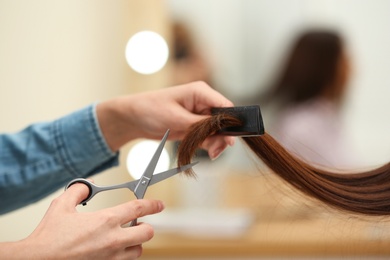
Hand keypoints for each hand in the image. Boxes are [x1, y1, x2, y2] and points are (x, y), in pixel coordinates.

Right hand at [0, 183, 163, 259]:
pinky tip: (114, 251)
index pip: (139, 208)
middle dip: (146, 226)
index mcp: (105, 221)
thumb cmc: (49, 238)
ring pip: (138, 250)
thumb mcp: (61, 205)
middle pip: (147, 232)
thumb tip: (87, 186)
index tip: (159, 204)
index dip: (153, 204)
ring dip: (135, 243)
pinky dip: (124, 256)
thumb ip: (78, 191)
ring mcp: (111, 257)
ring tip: (125, 238)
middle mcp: (113, 240)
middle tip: (138, 223)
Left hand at [97, 81, 234, 158]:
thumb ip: (201, 127)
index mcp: (201, 92)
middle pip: (224, 121)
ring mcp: (199, 114)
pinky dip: (208, 145)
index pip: (226, 106)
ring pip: (218, 131)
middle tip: (216, 151)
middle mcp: (203, 102)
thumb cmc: (150, 110)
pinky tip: (207, 151)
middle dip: (223, 137)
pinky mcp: (194, 125)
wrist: (132, 119)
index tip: (232, 140)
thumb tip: (224, 134)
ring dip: (216, 143)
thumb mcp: (176, 119)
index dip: (232, 123)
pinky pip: (208, 136)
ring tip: (210, 153)